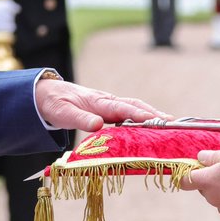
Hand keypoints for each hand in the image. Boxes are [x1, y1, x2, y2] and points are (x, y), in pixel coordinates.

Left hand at [35, 78, 168, 132]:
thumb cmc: (55, 104)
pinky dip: (143, 117)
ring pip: (134, 107)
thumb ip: (80, 119)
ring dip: (151, 114)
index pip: (122, 108)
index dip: (138, 115)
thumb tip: (98, 124)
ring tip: (169, 123)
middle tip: (171, 122)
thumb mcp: (63, 113)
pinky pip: (129, 112)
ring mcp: (109, 104)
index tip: (153, 120)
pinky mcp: (109, 109)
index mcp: (98, 102)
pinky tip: (151, 125)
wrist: (48, 94)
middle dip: (153, 113)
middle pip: (134, 105)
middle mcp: (107, 101)